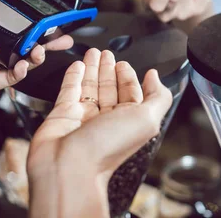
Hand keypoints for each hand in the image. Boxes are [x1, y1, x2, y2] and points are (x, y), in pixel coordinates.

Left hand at [0, 0, 73, 121]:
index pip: (15, 26)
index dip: (33, 23)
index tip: (48, 19)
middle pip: (26, 44)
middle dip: (47, 41)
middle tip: (63, 38)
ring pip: (24, 60)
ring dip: (38, 55)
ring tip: (42, 50)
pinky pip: (13, 77)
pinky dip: (23, 71)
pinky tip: (24, 63)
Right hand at [27, 49, 172, 217]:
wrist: (70, 167)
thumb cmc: (108, 147)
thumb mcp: (147, 119)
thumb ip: (158, 97)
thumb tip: (155, 78)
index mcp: (129, 121)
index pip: (132, 94)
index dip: (129, 78)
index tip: (125, 64)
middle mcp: (107, 120)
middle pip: (110, 88)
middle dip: (109, 70)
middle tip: (107, 53)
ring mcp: (84, 117)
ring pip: (90, 87)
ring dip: (93, 69)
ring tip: (93, 52)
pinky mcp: (62, 115)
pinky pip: (69, 91)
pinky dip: (74, 77)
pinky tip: (78, 65)